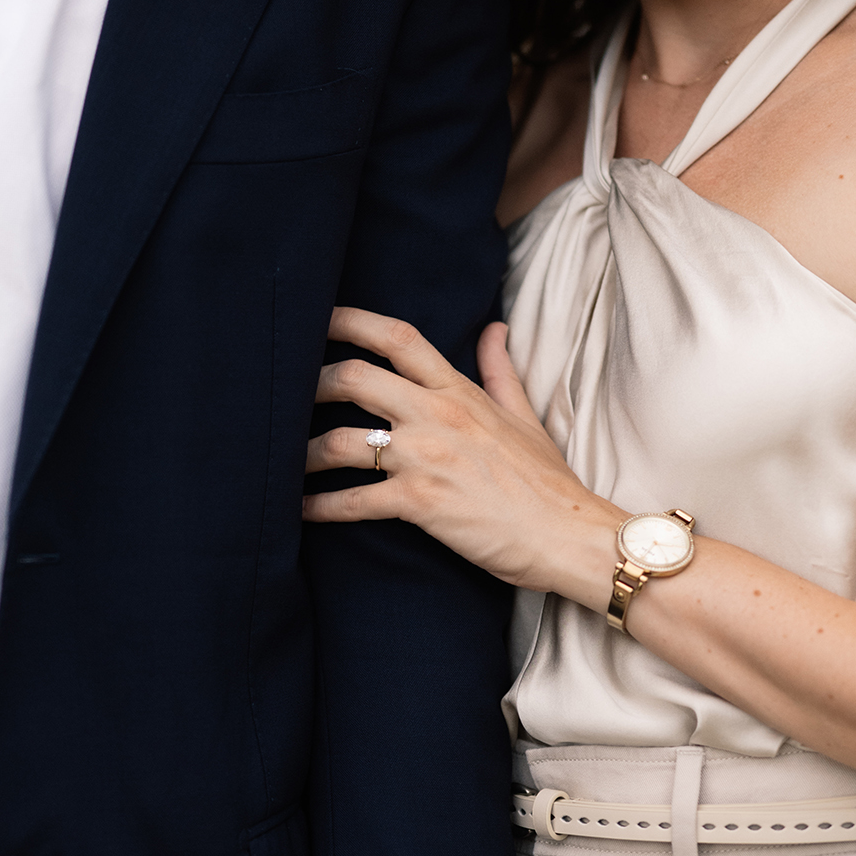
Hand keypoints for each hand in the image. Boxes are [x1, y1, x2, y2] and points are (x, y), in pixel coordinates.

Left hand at [303, 307, 620, 602]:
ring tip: (289, 463)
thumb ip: (500, 370)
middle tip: (290, 398)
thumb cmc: (548, 482)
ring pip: (341, 440)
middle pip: (353, 377)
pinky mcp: (419, 502)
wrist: (567, 535)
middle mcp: (436, 415)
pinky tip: (302, 510)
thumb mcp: (526, 416)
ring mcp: (425, 457)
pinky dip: (320, 506)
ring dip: (304, 452)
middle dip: (311, 384)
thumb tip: (493, 328)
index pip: (397, 338)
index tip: (318, 320)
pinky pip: (353, 500)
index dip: (349, 321)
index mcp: (458, 391)